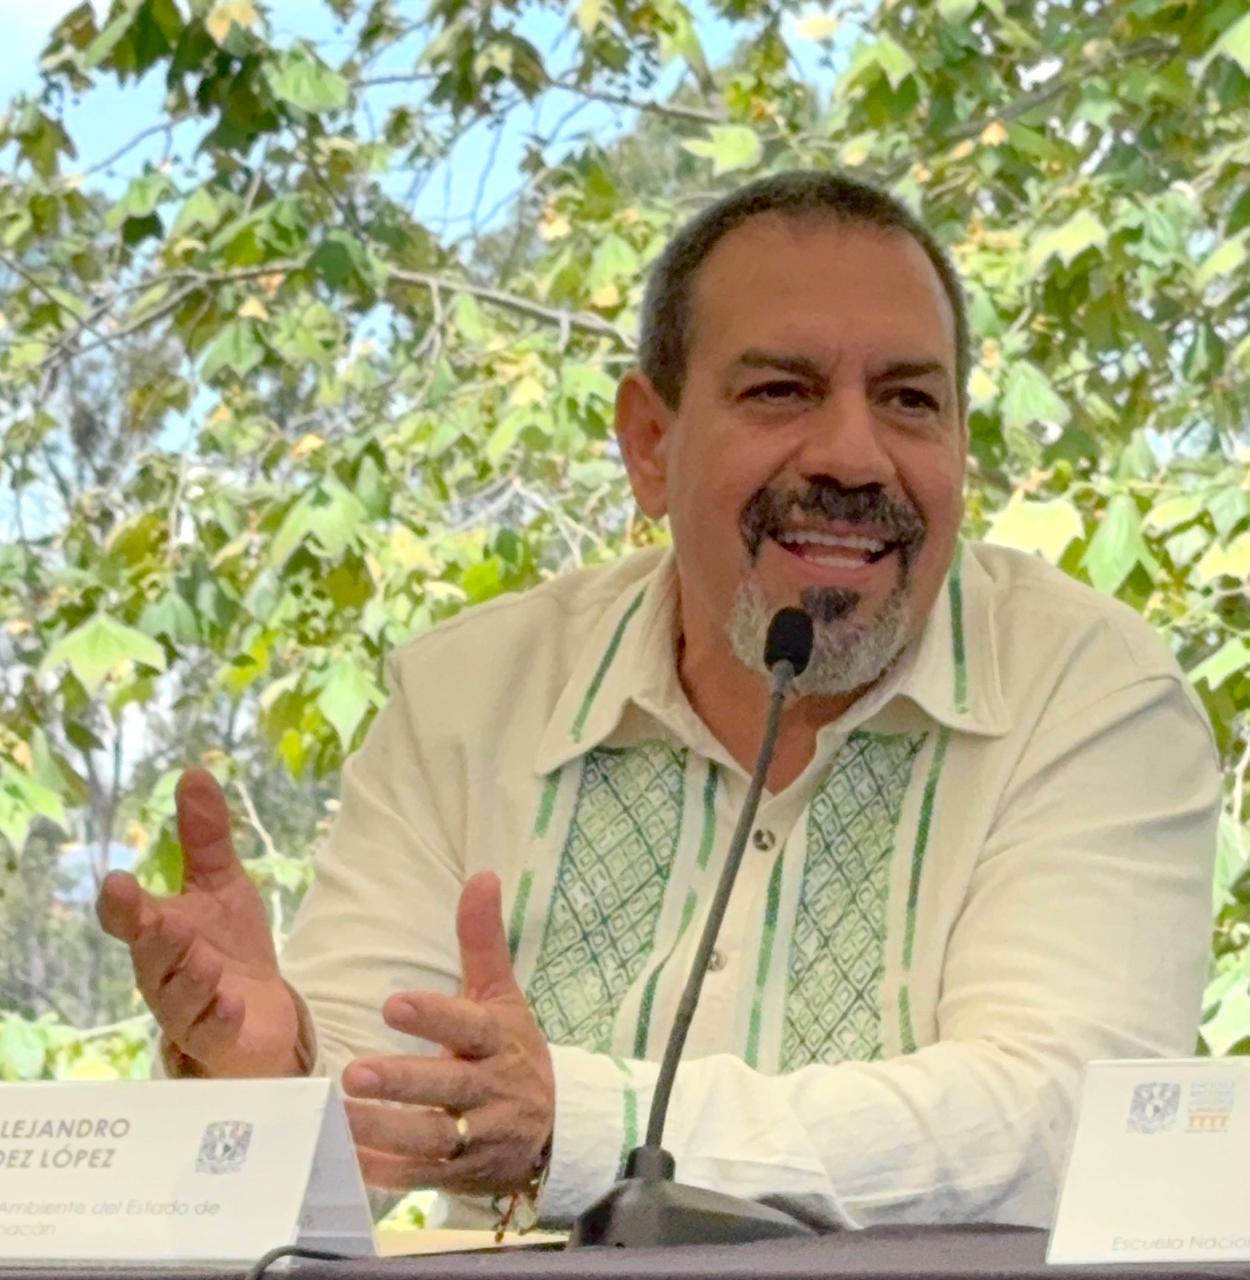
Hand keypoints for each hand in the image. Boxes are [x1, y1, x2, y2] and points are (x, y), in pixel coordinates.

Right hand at [96, 767, 300, 1077]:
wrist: (262, 1015)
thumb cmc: (230, 947)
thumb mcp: (222, 885)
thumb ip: (206, 837)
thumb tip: (194, 772)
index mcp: (159, 933)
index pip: (130, 919)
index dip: (123, 903)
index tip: (119, 880)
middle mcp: (165, 973)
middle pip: (149, 958)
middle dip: (151, 938)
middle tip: (158, 919)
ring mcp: (188, 1010)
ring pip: (176, 998)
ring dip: (187, 978)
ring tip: (203, 959)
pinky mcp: (217, 1039)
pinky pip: (211, 1032)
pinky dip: (218, 1018)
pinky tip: (230, 1003)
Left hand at [342, 871, 553, 1196]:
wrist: (555, 1128)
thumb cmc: (512, 1050)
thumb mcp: (502, 995)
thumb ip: (482, 940)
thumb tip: (481, 875)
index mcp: (499, 1041)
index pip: (470, 1028)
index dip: (435, 1019)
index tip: (394, 1005)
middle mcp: (491, 1090)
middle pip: (448, 1088)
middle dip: (404, 1083)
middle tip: (354, 1072)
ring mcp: (479, 1136)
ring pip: (432, 1137)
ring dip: (385, 1130)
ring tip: (339, 1117)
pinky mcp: (463, 1174)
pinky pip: (424, 1177)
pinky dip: (389, 1173)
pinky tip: (352, 1162)